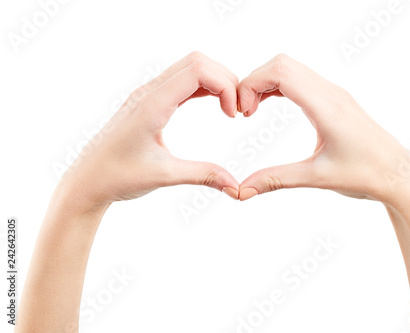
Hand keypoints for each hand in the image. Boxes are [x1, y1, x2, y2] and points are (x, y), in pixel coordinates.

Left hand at [60, 52, 239, 214]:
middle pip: (197, 61)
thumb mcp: (165, 176)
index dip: (225, 86)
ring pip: (189, 67)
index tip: (233, 115)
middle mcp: (149, 92)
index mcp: (152, 104)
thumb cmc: (118, 176)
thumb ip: (203, 175)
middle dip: (225, 79)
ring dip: (215, 81)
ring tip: (229, 107)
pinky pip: (181, 81)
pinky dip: (203, 87)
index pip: (198, 70)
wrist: (87, 180)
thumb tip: (235, 186)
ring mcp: (147, 95)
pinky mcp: (148, 102)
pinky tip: (214, 105)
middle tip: (237, 109)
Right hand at [237, 54, 409, 206]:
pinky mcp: (335, 99)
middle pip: (282, 63)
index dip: (251, 84)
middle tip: (243, 112)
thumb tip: (241, 191)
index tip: (241, 113)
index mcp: (327, 107)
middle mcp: (331, 93)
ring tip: (251, 111)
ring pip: (291, 68)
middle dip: (254, 81)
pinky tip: (268, 106)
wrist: (398, 174)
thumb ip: (276, 180)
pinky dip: (278, 86)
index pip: (281, 72)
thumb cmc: (365, 176)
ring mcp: (334, 93)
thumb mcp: (317, 179)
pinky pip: (300, 79)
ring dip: (265, 82)